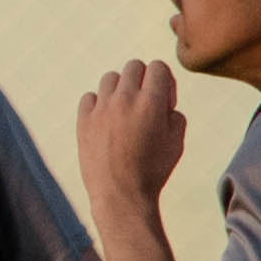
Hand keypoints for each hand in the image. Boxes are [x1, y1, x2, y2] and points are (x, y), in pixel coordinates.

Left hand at [77, 61, 190, 212]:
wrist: (120, 194)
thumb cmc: (153, 169)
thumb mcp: (177, 140)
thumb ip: (173, 112)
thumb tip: (162, 100)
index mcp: (151, 102)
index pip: (158, 67)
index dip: (165, 82)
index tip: (164, 103)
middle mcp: (124, 99)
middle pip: (134, 66)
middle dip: (144, 80)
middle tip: (146, 105)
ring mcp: (100, 108)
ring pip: (110, 78)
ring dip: (121, 89)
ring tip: (126, 112)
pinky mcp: (83, 120)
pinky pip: (90, 97)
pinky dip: (99, 103)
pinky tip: (107, 121)